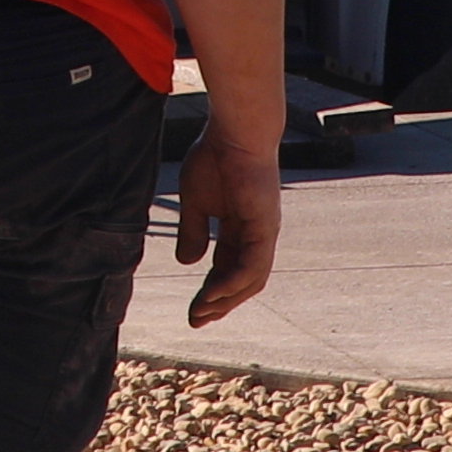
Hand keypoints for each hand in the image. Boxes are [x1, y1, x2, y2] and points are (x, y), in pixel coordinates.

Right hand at [173, 127, 281, 325]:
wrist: (234, 131)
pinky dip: (232, 284)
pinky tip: (211, 294)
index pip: (228, 267)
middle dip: (219, 303)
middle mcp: (257, 234)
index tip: (192, 309)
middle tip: (195, 321)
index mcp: (241, 227)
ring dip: (226, 300)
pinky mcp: (263, 228)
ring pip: (250, 280)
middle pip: (241, 281)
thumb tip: (187, 262)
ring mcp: (263, 232)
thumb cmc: (215, 157)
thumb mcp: (195, 201)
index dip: (210, 289)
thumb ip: (193, 231)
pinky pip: (250, 266)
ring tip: (201, 313)